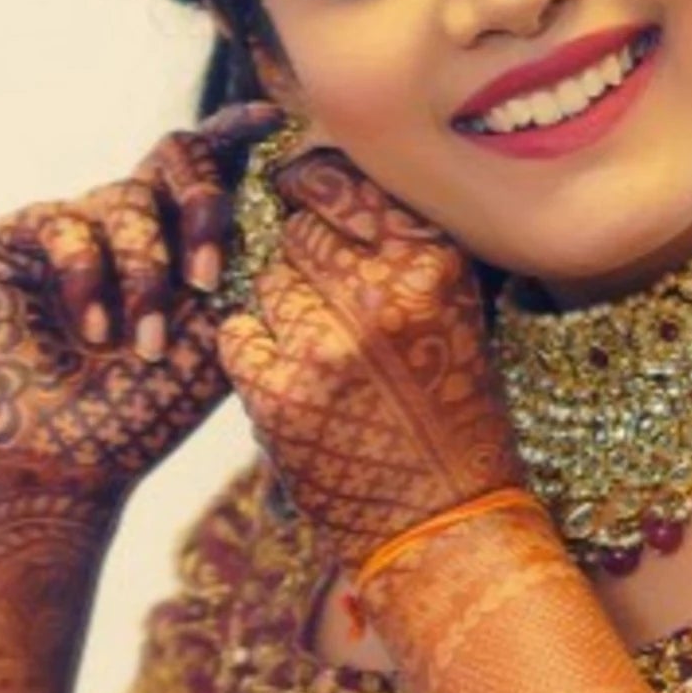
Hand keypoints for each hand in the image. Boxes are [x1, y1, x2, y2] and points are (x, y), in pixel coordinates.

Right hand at [0, 113, 261, 502]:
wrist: (57, 467)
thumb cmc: (140, 417)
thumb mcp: (213, 342)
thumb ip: (242, 272)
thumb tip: (283, 201)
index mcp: (179, 238)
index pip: (213, 165)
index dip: (239, 135)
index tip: (274, 124)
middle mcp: (127, 221)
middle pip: (174, 153)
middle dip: (201, 204)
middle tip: (206, 276)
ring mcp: (71, 225)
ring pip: (127, 198)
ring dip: (144, 275)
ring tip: (140, 345)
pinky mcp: (14, 239)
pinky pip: (66, 225)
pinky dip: (88, 279)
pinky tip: (91, 334)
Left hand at [209, 133, 517, 564]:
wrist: (442, 516)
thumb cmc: (448, 408)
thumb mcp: (453, 310)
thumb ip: (398, 244)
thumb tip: (322, 175)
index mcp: (431, 267)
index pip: (347, 186)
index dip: (314, 186)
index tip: (300, 191)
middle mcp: (380, 297)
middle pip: (298, 233)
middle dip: (302, 261)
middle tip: (329, 307)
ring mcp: (324, 347)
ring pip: (266, 283)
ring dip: (281, 312)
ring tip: (320, 352)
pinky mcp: (279, 395)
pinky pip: (238, 335)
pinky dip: (253, 353)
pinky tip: (290, 379)